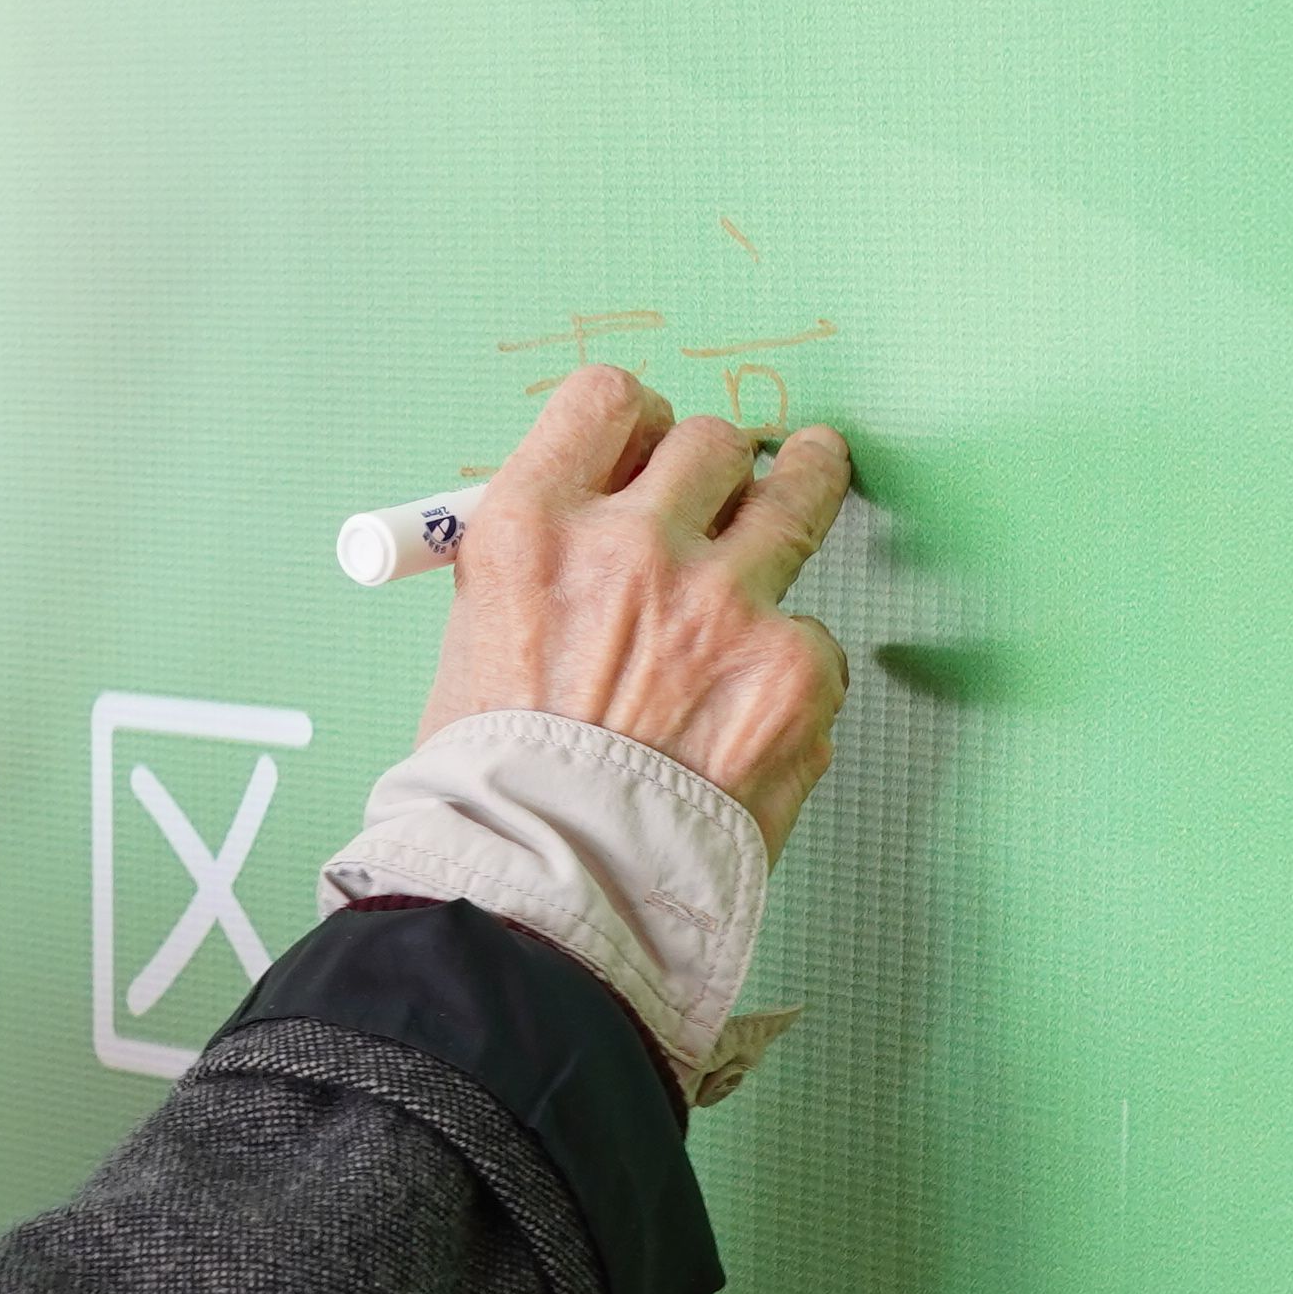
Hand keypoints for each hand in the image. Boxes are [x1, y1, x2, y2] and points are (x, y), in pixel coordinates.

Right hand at [421, 368, 856, 857]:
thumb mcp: (478, 641)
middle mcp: (630, 543)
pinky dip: (792, 666)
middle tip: (737, 485)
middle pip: (709, 443)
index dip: (640, 420)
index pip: (607, 401)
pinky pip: (814, 631)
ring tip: (813, 477)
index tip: (656, 440)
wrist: (548, 892)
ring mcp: (722, 601)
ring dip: (802, 487)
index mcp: (534, 527)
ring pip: (794, 494)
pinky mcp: (793, 669)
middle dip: (721, 468)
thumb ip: (549, 568)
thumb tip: (608, 526)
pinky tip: (756, 709)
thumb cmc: (497, 790)